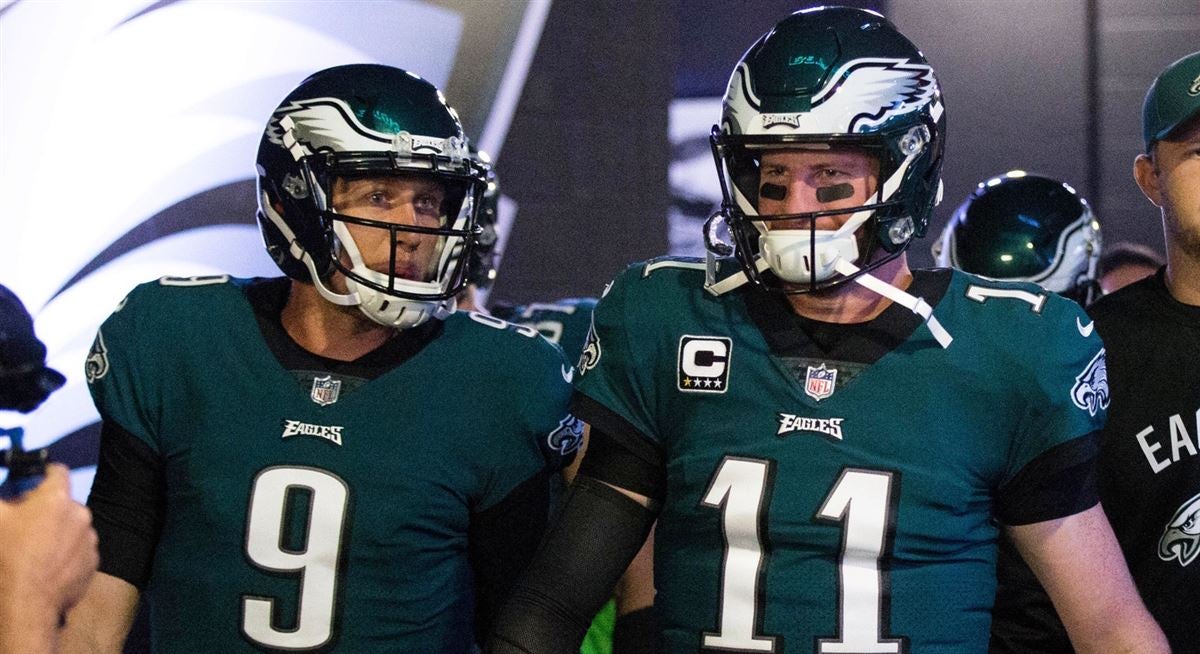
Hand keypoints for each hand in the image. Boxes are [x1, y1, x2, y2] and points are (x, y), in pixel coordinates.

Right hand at [0, 464, 98, 634]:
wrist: (25, 602)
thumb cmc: (7, 559)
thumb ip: (2, 501)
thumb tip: (5, 500)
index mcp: (56, 499)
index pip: (56, 471)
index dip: (42, 475)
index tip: (34, 482)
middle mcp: (79, 515)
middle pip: (63, 503)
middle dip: (46, 510)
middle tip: (25, 525)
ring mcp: (89, 540)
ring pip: (72, 528)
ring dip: (57, 533)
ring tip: (34, 550)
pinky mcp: (92, 562)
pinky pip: (78, 551)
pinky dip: (66, 554)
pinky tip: (46, 565)